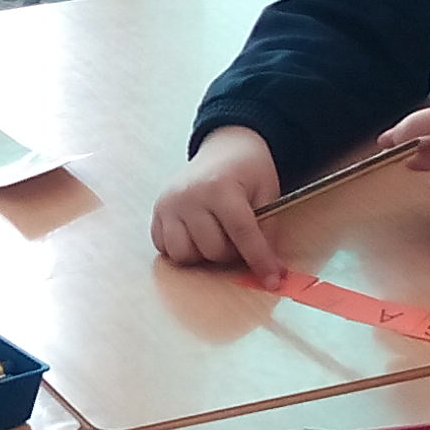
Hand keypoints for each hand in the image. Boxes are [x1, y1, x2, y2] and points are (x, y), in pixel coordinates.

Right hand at [151, 126, 284, 270]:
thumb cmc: (248, 170)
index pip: (242, 233)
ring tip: (215, 236)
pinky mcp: (157, 212)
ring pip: (184, 254)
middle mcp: (189, 195)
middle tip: (238, 238)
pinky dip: (183, 249)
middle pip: (212, 249)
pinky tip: (196, 235)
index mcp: (220, 186)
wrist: (223, 149)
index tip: (272, 280)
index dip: (260, 260)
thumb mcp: (268, 192)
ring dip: (204, 254)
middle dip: (231, 253)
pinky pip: (165, 249)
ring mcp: (168, 204)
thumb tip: (265, 268)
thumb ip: (266, 229)